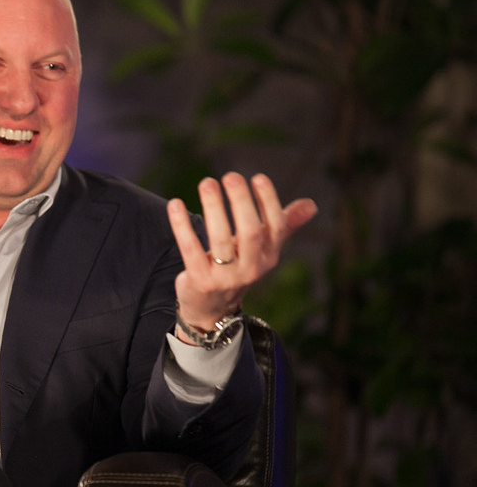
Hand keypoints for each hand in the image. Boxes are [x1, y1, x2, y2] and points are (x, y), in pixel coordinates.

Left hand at [167, 172, 316, 341]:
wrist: (212, 310)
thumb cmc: (238, 268)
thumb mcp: (261, 251)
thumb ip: (284, 226)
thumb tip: (311, 204)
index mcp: (269, 256)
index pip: (276, 227)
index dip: (269, 202)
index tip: (258, 177)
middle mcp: (251, 268)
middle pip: (250, 232)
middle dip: (241, 202)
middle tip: (230, 176)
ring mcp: (225, 277)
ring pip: (220, 239)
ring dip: (213, 208)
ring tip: (207, 182)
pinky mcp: (200, 280)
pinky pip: (191, 249)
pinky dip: (181, 226)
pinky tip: (175, 204)